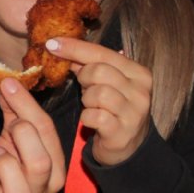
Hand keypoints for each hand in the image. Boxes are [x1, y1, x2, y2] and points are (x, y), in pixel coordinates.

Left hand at [0, 77, 66, 192]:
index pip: (48, 135)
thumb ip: (13, 115)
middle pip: (41, 163)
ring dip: (3, 167)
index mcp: (52, 170)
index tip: (8, 85)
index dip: (27, 107)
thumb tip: (10, 84)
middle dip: (21, 137)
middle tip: (6, 132)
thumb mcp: (8, 142)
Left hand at [45, 36, 152, 166]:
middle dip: (84, 78)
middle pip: (99, 71)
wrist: (128, 149)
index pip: (102, 53)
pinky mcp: (122, 132)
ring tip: (92, 106)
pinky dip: (87, 118)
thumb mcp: (107, 84)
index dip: (75, 47)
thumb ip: (90, 66)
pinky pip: (94, 117)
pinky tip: (92, 121)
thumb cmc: (113, 111)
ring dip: (86, 100)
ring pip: (97, 93)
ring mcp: (133, 113)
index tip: (52, 43)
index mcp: (138, 73)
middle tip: (85, 88)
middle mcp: (140, 91)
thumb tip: (62, 47)